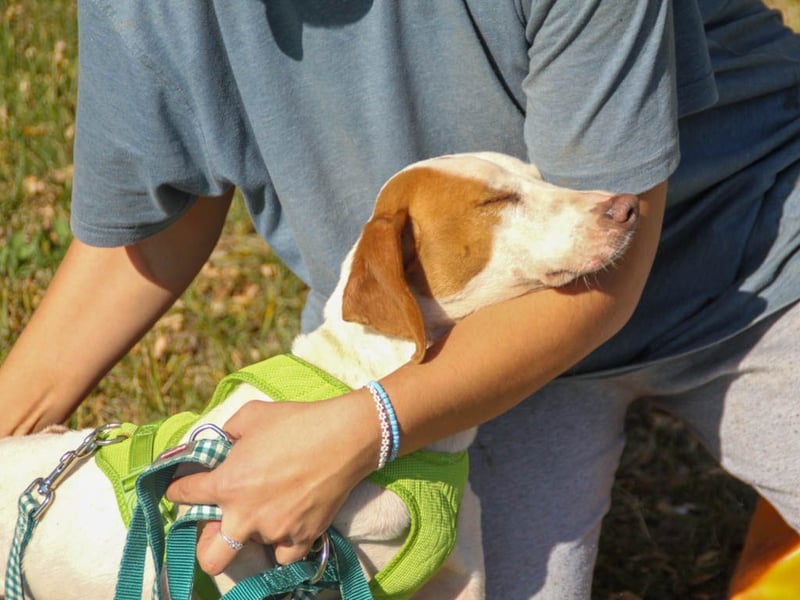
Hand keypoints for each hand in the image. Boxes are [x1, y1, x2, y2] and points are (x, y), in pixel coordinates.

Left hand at [166, 391, 377, 573]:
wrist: (345, 437)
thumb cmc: (297, 422)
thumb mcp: (252, 415)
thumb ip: (227, 432)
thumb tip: (222, 443)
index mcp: (227, 483)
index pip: (184, 495)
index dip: (180, 488)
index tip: (184, 486)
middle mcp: (245, 515)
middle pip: (209, 556)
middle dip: (207, 543)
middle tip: (219, 523)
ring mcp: (274, 530)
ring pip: (252, 547)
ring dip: (254, 530)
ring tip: (269, 506)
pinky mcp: (302, 537)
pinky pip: (284, 555)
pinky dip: (284, 543)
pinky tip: (288, 522)